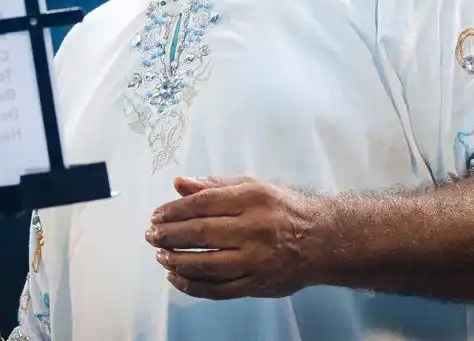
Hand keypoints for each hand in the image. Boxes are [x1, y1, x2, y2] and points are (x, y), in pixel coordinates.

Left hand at [145, 175, 327, 299]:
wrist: (322, 239)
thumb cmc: (283, 208)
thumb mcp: (253, 186)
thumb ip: (215, 185)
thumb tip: (179, 183)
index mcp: (252, 199)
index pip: (203, 204)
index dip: (174, 210)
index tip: (156, 215)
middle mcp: (254, 228)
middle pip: (201, 233)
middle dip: (169, 235)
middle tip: (151, 235)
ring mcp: (256, 260)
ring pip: (207, 264)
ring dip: (177, 261)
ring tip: (160, 255)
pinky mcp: (257, 284)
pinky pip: (218, 289)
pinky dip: (193, 286)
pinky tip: (176, 277)